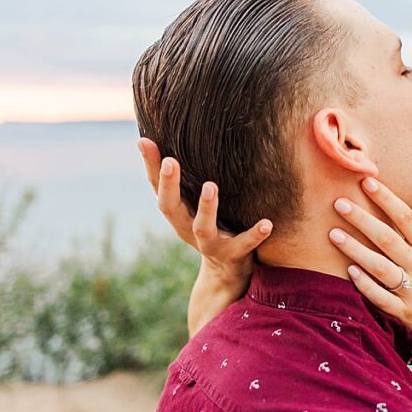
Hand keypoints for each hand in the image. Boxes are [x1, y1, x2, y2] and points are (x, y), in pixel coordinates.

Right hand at [137, 138, 272, 332]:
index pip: (158, 187)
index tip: (145, 142)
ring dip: (206, 207)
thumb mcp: (195, 204)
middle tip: (171, 161)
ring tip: (211, 186)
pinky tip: (267, 224)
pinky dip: (254, 235)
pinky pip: (244, 245)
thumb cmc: (211, 225)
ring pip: (202, 228)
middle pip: (170, 207)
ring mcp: (209, 243)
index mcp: (177, 213)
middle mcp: (187, 228)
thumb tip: (175, 139)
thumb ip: (188, 178)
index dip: (150, 166)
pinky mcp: (233, 254)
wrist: (226, 272)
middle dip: (168, 185)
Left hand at [328, 177, 411, 353]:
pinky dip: (365, 285)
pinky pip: (380, 298)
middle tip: (338, 203)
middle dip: (362, 220)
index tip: (367, 182)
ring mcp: (411, 291)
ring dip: (355, 250)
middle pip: (387, 239)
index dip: (387, 200)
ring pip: (380, 267)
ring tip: (333, 234)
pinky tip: (348, 270)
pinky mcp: (403, 312)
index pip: (407, 219)